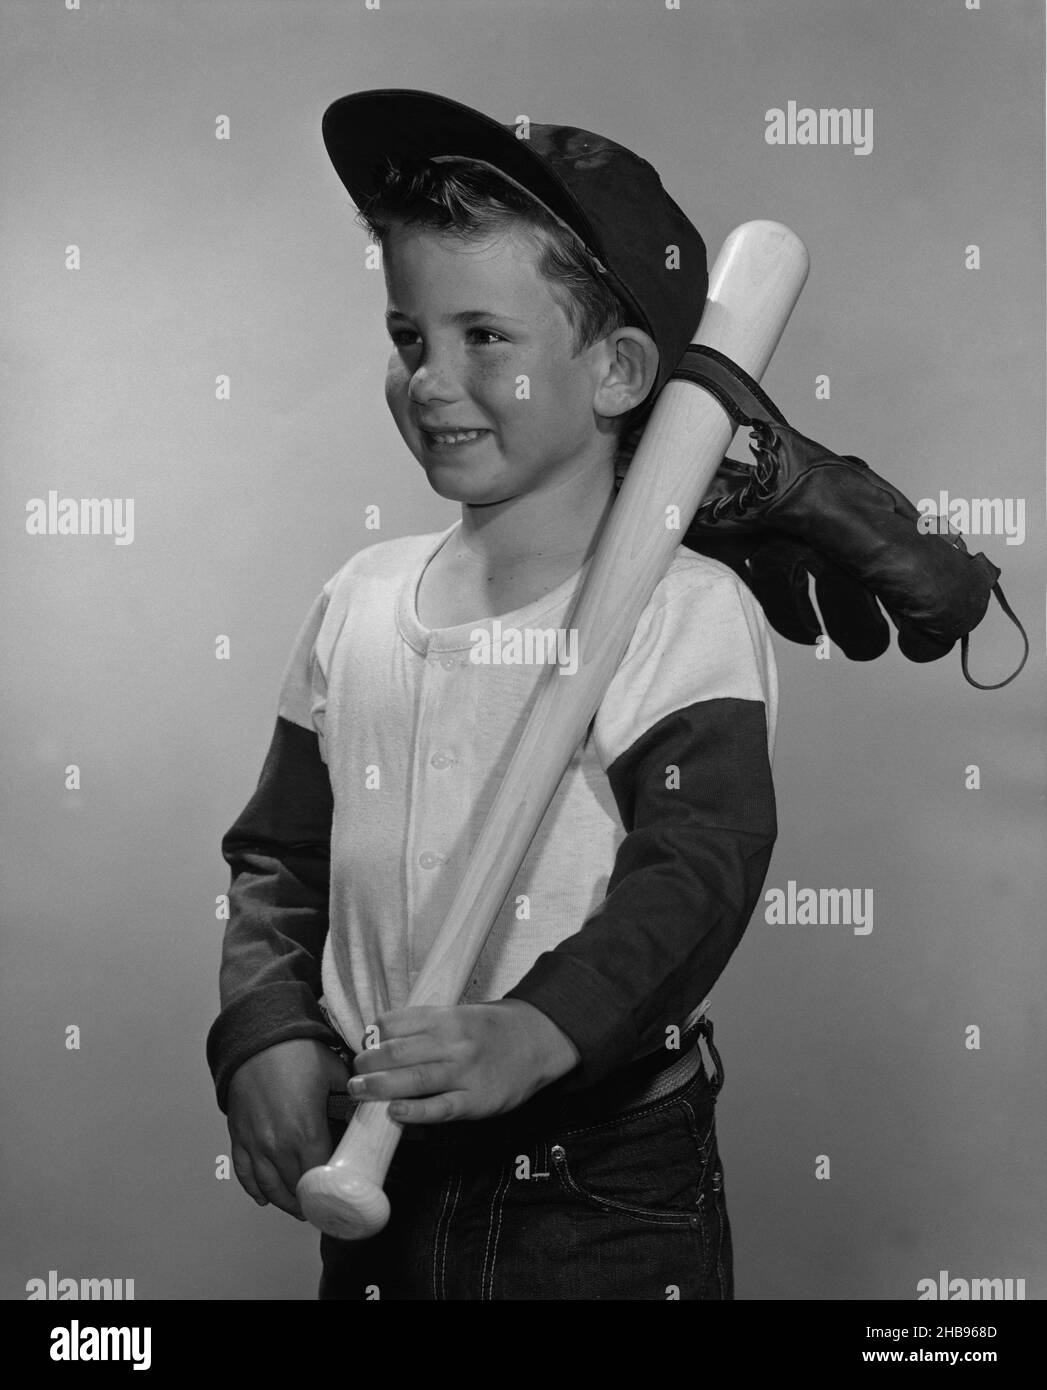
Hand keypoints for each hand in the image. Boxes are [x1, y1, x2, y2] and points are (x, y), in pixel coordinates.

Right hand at [226, 1038, 349, 1219]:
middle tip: (322, 1206)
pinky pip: (244, 1173)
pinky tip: (264, 1198)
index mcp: (306, 1132)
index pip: (321, 1176)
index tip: (339, 1196)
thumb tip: (371, 1104)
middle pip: (295, 1187)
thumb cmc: (296, 1052)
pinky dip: (254, 1189)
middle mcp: (278, 1145)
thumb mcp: (333, 1071)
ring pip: (269, 1187)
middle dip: (309, 1200)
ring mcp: (255, 1144)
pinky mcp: (239, 1137)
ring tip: (298, 1209)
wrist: (257, 1038)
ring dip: (284, 1202)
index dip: (331, 1190)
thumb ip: (351, 1094)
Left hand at [349, 1000, 580, 1123]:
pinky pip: (440, 1108)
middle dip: (369, 1063)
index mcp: (445, 1017)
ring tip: (359, 1091)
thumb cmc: (493, 1029)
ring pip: (414, 1079)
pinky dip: (415, 1111)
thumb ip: (426, 1025)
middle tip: (354, 1074)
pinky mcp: (475, 1101)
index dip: (373, 1036)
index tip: (363, 1046)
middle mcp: (452, 1042)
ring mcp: (464, 1072)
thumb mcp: (460, 1014)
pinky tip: (395, 1112)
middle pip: (399, 1052)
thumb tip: (382, 1040)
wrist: (538, 1040)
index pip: (396, 1023)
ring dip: (380, 1086)